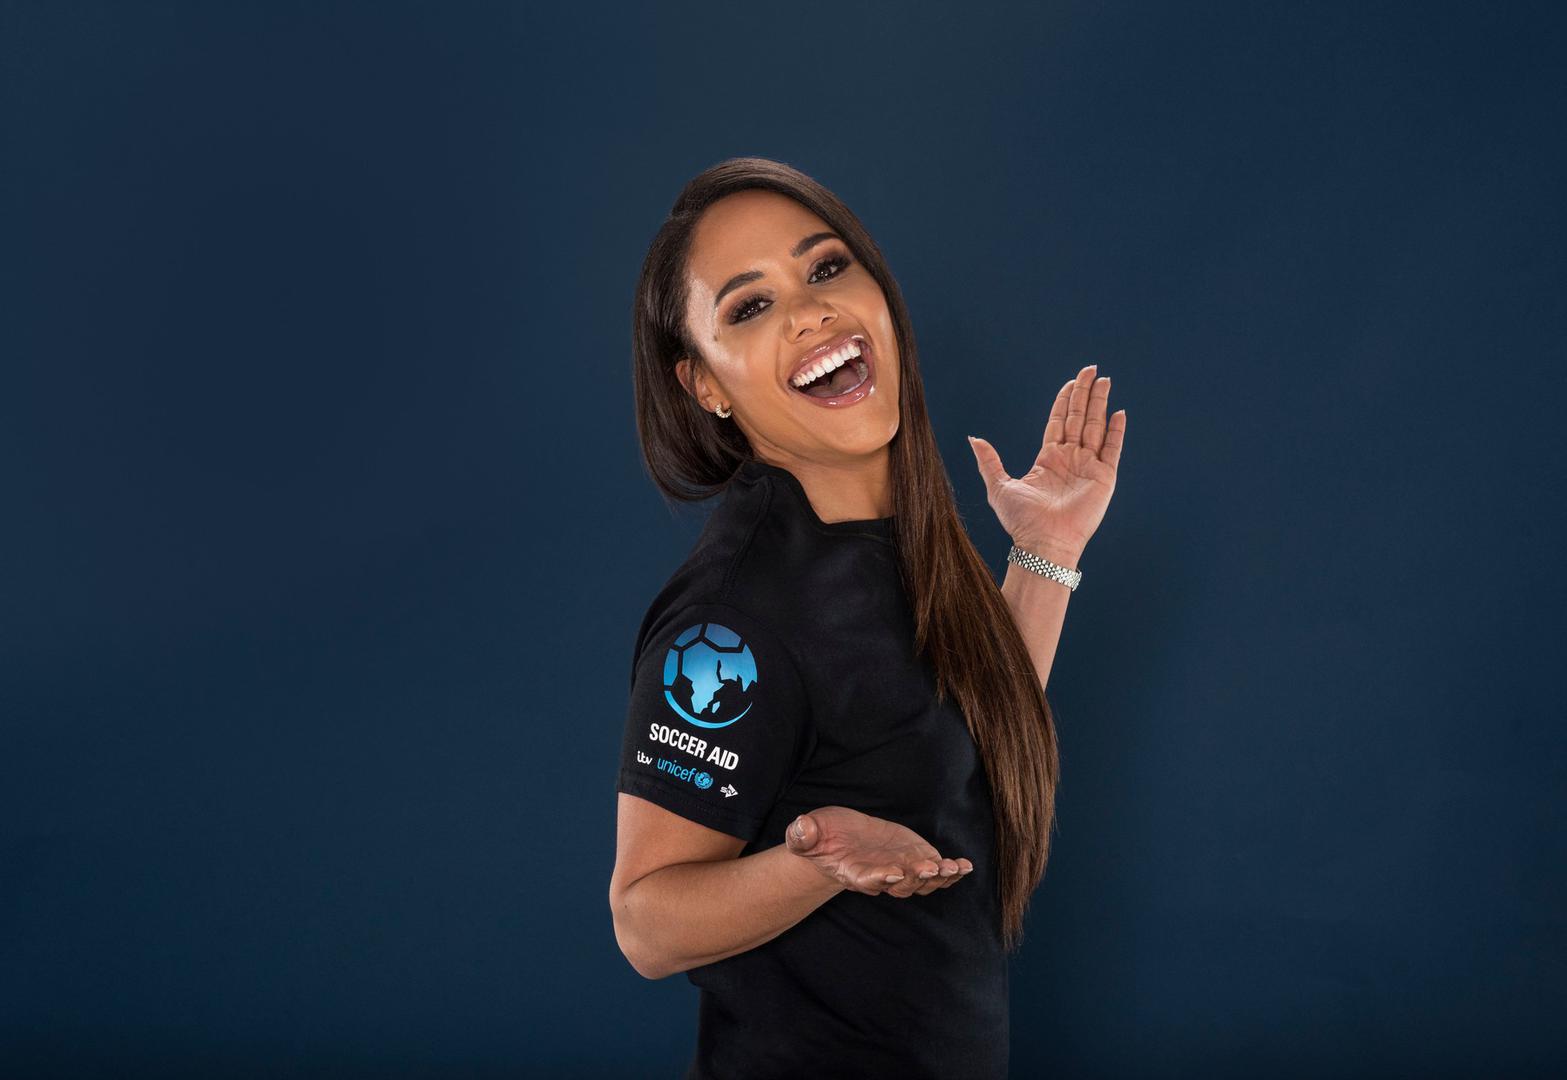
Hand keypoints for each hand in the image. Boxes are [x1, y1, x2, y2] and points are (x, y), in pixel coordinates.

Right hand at [785, 806, 973, 897]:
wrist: (839, 842)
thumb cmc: (821, 838)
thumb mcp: (807, 834)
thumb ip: (802, 835)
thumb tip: (799, 828)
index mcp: (854, 873)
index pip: (867, 880)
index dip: (880, 878)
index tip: (891, 872)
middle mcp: (881, 878)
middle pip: (901, 885)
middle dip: (916, 877)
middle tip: (928, 868)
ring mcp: (902, 871)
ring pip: (923, 883)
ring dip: (939, 878)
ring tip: (953, 869)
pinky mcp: (916, 860)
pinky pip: (937, 872)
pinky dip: (952, 871)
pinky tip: (964, 866)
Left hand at [967, 363, 1125, 563]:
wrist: (1042, 542)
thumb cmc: (1021, 521)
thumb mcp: (999, 486)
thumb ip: (989, 460)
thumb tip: (973, 438)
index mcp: (1048, 459)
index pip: (1059, 421)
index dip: (1065, 401)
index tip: (1071, 382)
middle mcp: (1070, 459)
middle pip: (1079, 418)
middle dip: (1085, 393)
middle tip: (1091, 370)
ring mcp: (1088, 467)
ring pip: (1095, 427)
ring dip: (1100, 403)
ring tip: (1105, 380)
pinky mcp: (1103, 478)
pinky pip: (1112, 450)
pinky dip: (1116, 432)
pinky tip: (1118, 413)